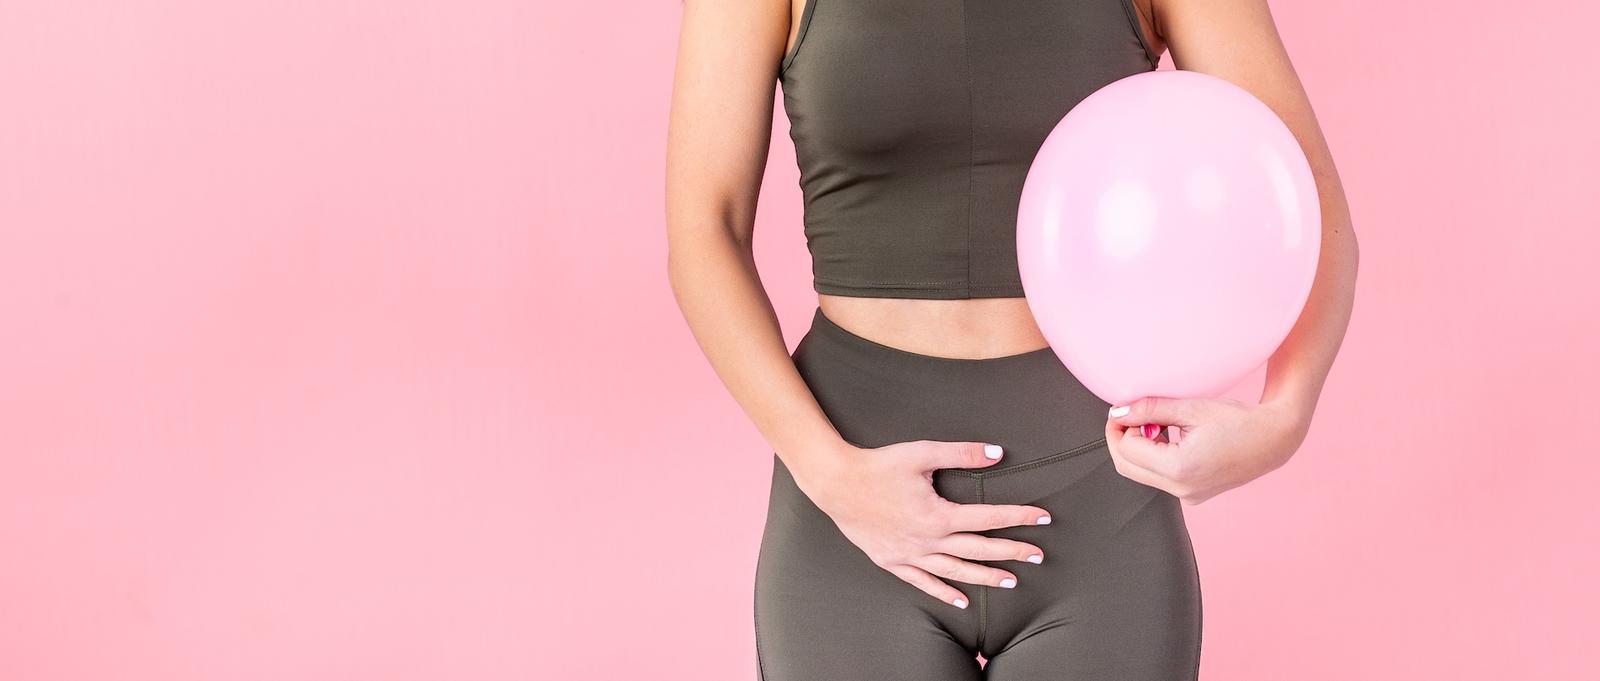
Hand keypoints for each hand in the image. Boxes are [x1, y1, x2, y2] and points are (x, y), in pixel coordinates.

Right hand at [791, 440, 1053, 608]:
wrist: (836, 484)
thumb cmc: (878, 465)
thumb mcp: (921, 453)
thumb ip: (962, 454)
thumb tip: (997, 453)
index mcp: (938, 515)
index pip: (988, 518)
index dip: (1018, 517)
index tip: (1042, 518)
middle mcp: (927, 541)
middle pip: (978, 549)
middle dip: (1011, 551)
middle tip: (1038, 554)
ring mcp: (910, 555)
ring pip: (956, 571)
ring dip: (985, 577)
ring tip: (1011, 581)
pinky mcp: (892, 561)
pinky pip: (923, 582)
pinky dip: (944, 592)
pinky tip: (962, 601)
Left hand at [1104, 396, 1310, 504]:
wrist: (1273, 441)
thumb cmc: (1238, 421)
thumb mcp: (1191, 409)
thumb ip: (1150, 409)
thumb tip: (1119, 412)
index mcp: (1179, 469)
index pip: (1127, 450)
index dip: (1121, 427)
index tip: (1125, 409)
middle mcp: (1181, 489)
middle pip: (1127, 468)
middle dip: (1121, 440)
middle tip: (1128, 416)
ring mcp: (1187, 496)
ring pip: (1142, 474)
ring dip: (1138, 449)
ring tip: (1158, 424)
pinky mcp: (1193, 495)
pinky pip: (1160, 478)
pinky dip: (1155, 458)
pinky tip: (1170, 437)